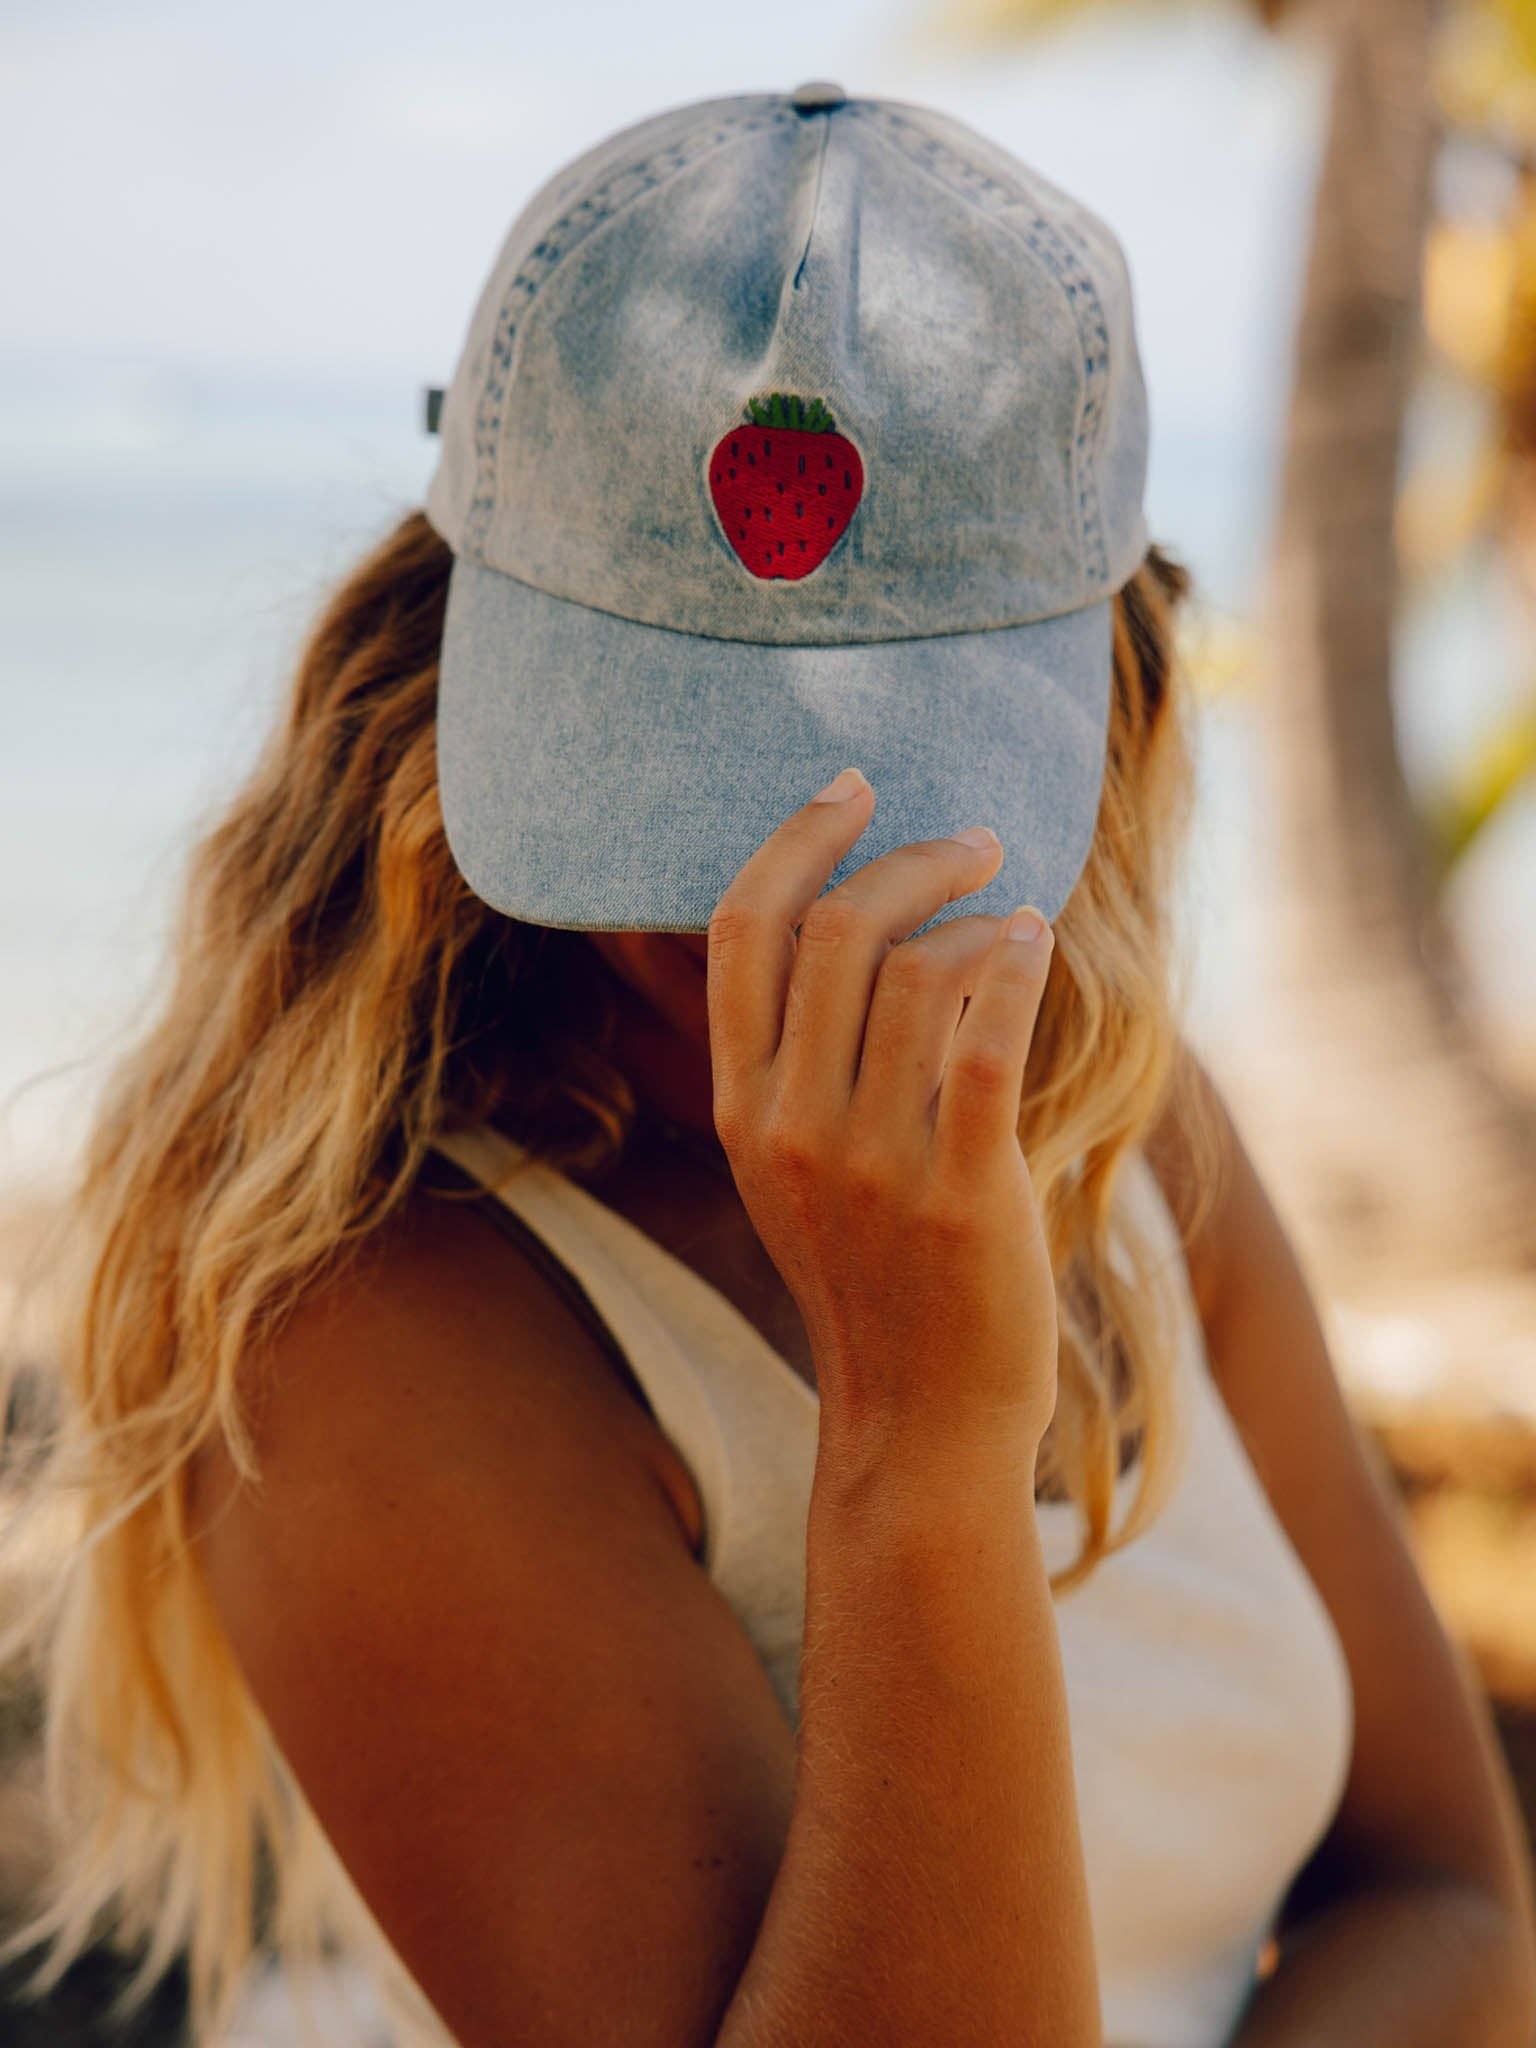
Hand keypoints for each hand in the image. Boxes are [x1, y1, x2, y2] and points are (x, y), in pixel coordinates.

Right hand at [705, 767, 1059, 1461]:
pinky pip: (987, 1037)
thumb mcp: (792, 1171)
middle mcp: (791, 1126)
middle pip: (834, 930)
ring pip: (918, 969)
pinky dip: (1016, 964)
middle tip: (973, 840)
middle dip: (910, 858)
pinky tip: (1035, 941)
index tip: (850, 788)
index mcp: (743, 1108)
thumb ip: (798, 1063)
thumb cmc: (874, 1277)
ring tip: (1013, 910)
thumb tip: (852, 931)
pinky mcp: (960, 1191)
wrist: (920, 1417)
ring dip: (976, 912)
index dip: (795, 840)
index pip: (741, 933)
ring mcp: (871, 1162)